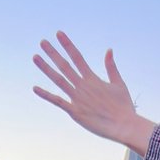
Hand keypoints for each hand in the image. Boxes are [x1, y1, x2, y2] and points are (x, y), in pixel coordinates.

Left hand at [32, 32, 154, 154]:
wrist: (124, 126)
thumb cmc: (124, 106)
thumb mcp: (119, 84)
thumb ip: (111, 67)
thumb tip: (109, 50)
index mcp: (93, 79)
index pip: (77, 57)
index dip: (67, 45)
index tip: (58, 34)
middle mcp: (83, 86)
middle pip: (65, 66)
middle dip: (53, 53)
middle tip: (42, 42)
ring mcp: (77, 98)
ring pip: (58, 80)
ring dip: (46, 68)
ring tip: (35, 57)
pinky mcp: (75, 111)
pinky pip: (57, 101)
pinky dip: (46, 95)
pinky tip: (34, 88)